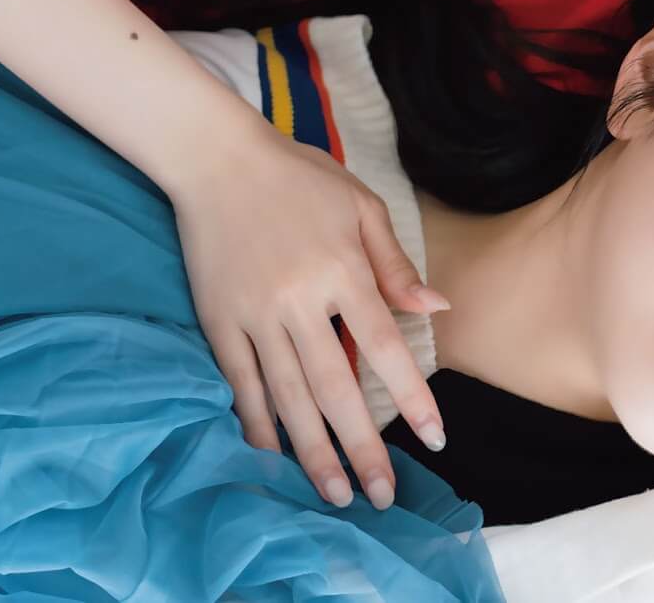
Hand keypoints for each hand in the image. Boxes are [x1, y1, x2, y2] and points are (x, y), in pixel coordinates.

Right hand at [169, 123, 448, 510]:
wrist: (217, 158)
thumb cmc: (300, 177)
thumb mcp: (361, 206)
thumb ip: (395, 265)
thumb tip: (437, 310)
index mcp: (344, 270)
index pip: (385, 348)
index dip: (411, 398)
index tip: (436, 438)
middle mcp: (300, 299)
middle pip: (337, 388)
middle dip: (363, 447)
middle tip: (382, 496)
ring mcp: (255, 313)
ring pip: (288, 396)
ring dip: (313, 451)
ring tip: (335, 493)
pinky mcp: (219, 319)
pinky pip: (240, 382)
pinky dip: (257, 423)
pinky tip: (273, 457)